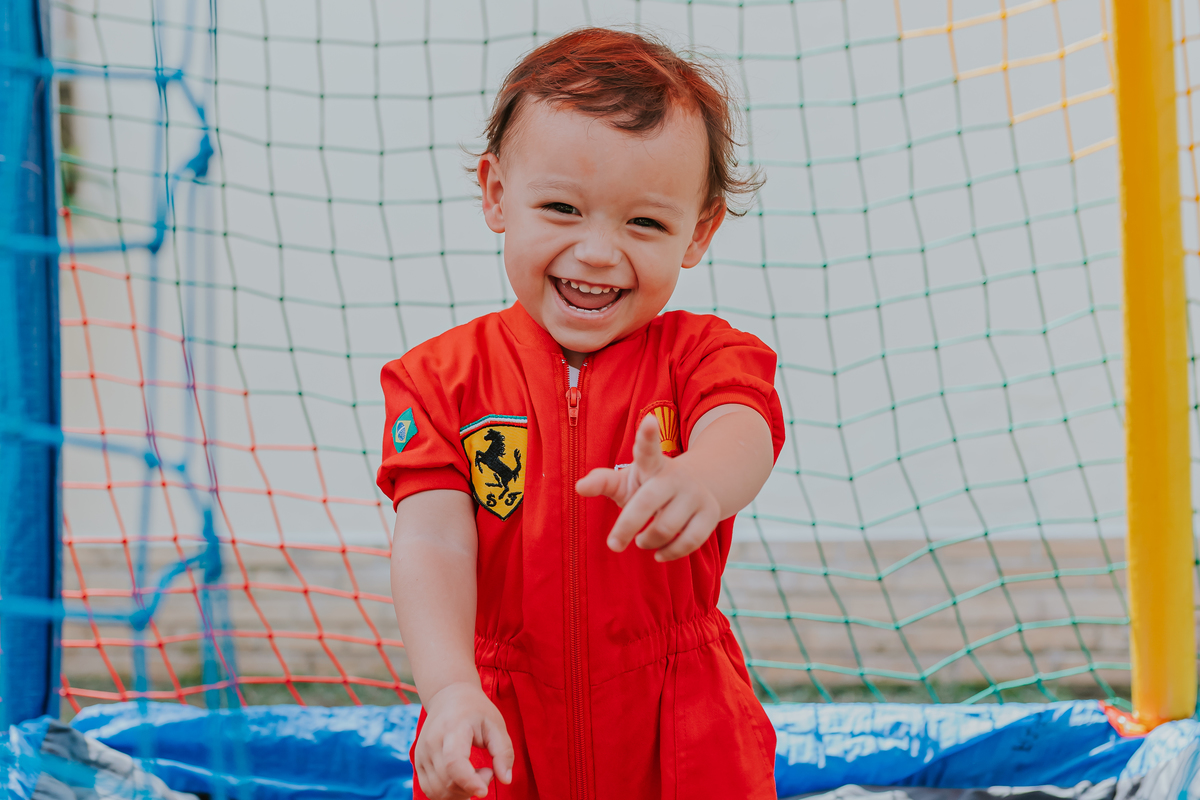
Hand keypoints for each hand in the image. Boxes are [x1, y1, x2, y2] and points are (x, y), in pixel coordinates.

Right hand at [414, 682, 513, 798]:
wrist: (448, 696)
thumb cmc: (475, 710)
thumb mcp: (496, 724)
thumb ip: (503, 752)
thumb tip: (505, 780)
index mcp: (453, 728)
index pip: (454, 762)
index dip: (469, 781)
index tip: (484, 791)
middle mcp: (432, 742)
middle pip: (447, 781)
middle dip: (472, 787)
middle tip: (488, 771)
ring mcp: (421, 753)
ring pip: (437, 791)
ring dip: (460, 793)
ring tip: (475, 774)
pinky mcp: (418, 762)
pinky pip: (430, 790)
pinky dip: (448, 793)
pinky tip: (462, 779)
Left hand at [576, 414, 720, 560]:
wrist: (697, 488)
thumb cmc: (651, 487)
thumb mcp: (627, 482)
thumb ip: (603, 482)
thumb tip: (578, 487)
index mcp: (652, 464)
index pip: (648, 449)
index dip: (647, 435)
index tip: (648, 420)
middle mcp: (675, 476)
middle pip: (647, 502)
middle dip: (626, 525)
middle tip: (613, 544)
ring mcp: (695, 494)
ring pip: (666, 527)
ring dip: (648, 541)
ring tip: (642, 542)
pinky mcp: (710, 513)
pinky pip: (689, 542)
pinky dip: (670, 552)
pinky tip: (659, 553)